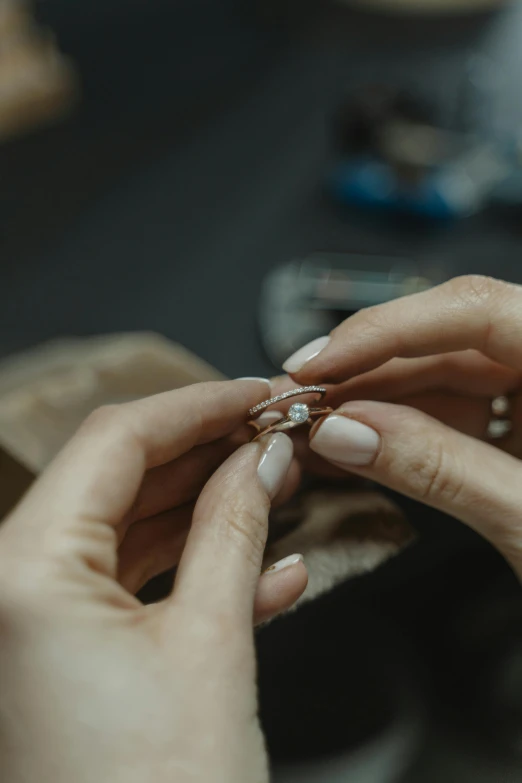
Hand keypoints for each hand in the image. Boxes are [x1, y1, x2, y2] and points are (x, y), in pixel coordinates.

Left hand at [0, 380, 305, 782]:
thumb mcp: (212, 646)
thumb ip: (236, 531)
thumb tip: (264, 459)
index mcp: (24, 574)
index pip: (116, 440)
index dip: (196, 405)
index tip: (254, 393)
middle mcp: (12, 591)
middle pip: (118, 478)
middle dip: (205, 454)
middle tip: (273, 436)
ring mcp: (35, 626)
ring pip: (128, 532)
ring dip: (205, 510)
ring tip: (276, 489)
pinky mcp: (66, 659)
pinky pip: (132, 589)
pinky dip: (194, 572)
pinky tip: (267, 571)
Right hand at [280, 275, 521, 577]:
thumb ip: (441, 470)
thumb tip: (350, 431)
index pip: (479, 310)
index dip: (387, 330)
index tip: (320, 363)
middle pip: (450, 340)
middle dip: (366, 369)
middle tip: (300, 398)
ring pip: (443, 376)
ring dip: (373, 400)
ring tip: (313, 424)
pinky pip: (454, 413)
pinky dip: (400, 429)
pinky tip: (354, 441)